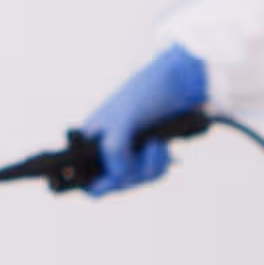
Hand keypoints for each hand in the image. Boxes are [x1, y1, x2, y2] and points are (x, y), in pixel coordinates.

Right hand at [75, 43, 209, 192]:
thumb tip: (120, 176)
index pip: (82, 175)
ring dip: (151, 167)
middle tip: (148, 151)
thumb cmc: (147, 92)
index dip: (97, 183)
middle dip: (133, 173)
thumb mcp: (124, 120)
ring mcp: (127, 152)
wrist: (180, 82)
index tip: (117, 179)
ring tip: (159, 145)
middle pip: (112, 182)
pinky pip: (149, 174)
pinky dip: (159, 165)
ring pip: (134, 180)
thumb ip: (114, 149)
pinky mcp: (147, 154)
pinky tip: (164, 148)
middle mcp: (105, 147)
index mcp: (91, 137)